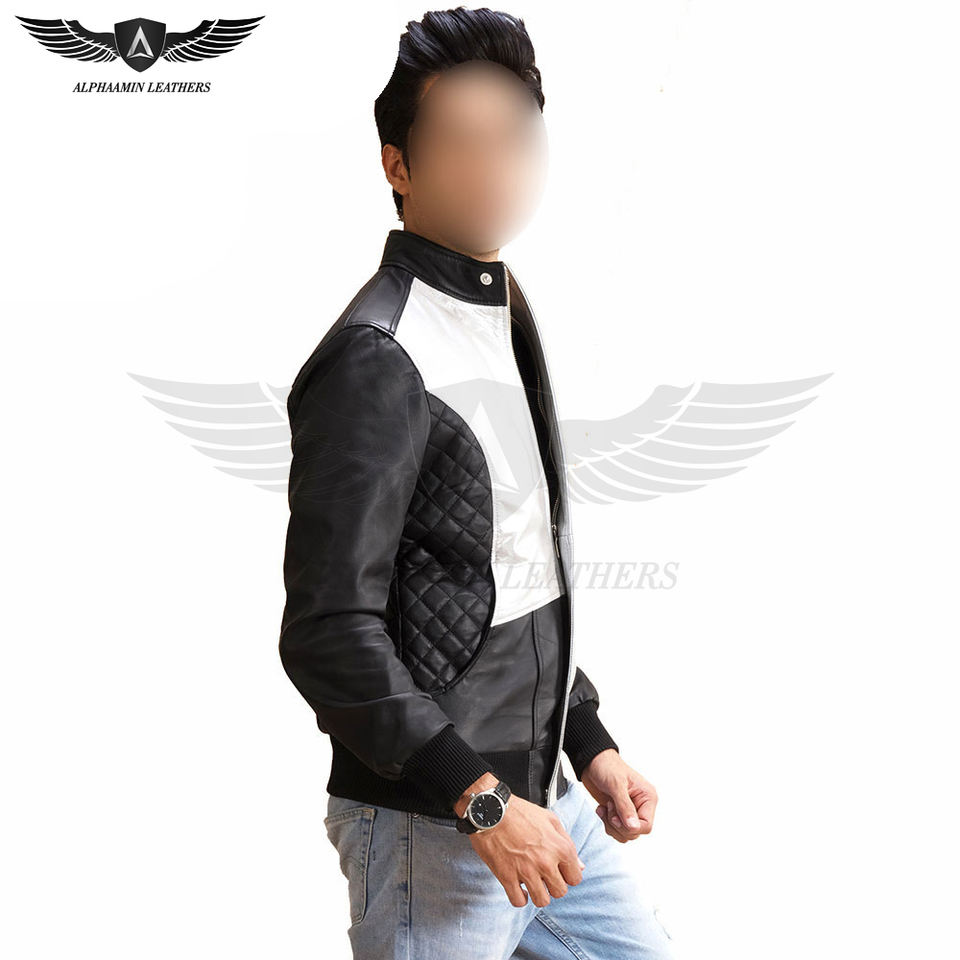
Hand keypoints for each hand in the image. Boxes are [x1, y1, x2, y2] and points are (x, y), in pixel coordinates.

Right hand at [467, 795, 585, 907]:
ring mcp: (526, 871)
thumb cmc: (519, 812)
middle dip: (553, 885)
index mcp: (560, 847)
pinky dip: (519, 898)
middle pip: (560, 892)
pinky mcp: (507, 877)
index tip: (559, 871)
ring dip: (538, 893)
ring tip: (532, 882)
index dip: (567, 874)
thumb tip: (580, 865)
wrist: (491, 810)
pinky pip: (519, 902)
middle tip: (544, 875)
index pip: (575, 878)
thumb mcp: (550, 820)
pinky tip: (518, 887)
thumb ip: (567, 842)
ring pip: (542, 901)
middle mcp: (545, 862)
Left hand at [581, 748, 658, 842]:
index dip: (630, 827)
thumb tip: (634, 828)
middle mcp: (641, 806)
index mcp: (648, 798)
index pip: (646, 826)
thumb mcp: (616, 785)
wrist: (591, 762)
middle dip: (618, 825)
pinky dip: (606, 824)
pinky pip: (616, 830)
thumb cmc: (606, 766)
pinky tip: (601, 809)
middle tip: (609, 807)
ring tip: (605, 807)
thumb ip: (625, 807)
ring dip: (611, 825)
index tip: (615, 816)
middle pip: (635, 832)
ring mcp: (630, 811)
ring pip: (625, 834)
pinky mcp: (619, 813)